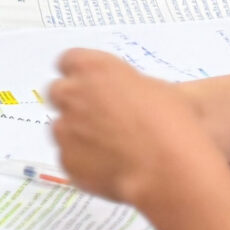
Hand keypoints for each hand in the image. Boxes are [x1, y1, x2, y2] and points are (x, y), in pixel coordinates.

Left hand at [45, 50, 229, 208]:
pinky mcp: (66, 160)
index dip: (81, 74)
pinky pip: (70, 158)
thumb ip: (139, 88)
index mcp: (93, 67)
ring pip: (62, 128)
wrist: (166, 168)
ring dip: (79, 134)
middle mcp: (72, 94)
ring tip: (112, 146)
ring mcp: (65, 129)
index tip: (92, 84)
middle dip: (74, 102)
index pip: (70, 60)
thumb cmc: (170, 125)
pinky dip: (84, 162)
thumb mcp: (165, 91)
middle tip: (100, 115)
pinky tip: (111, 166)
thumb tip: (150, 94)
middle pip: (59, 92)